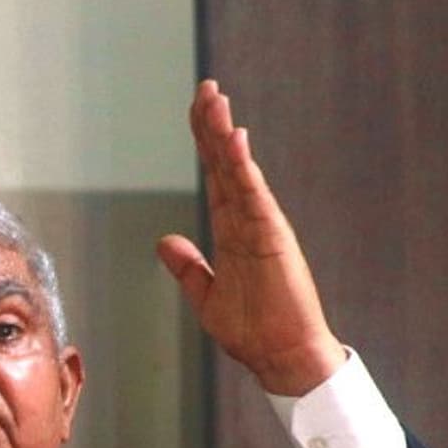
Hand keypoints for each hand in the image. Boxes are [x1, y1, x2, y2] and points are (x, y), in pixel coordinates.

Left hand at [157, 80, 344, 395]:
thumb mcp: (206, 296)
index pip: (217, 177)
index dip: (207, 144)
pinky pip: (255, 196)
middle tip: (205, 88)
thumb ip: (188, 267)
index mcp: (232, 232)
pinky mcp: (273, 239)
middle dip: (214, 127)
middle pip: (227, 164)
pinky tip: (234, 140)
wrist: (283, 358)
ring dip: (225, 136)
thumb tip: (164, 241)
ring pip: (239, 172)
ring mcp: (262, 227)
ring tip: (215, 100)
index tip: (198, 110)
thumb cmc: (253, 330)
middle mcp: (247, 222)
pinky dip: (244, 168)